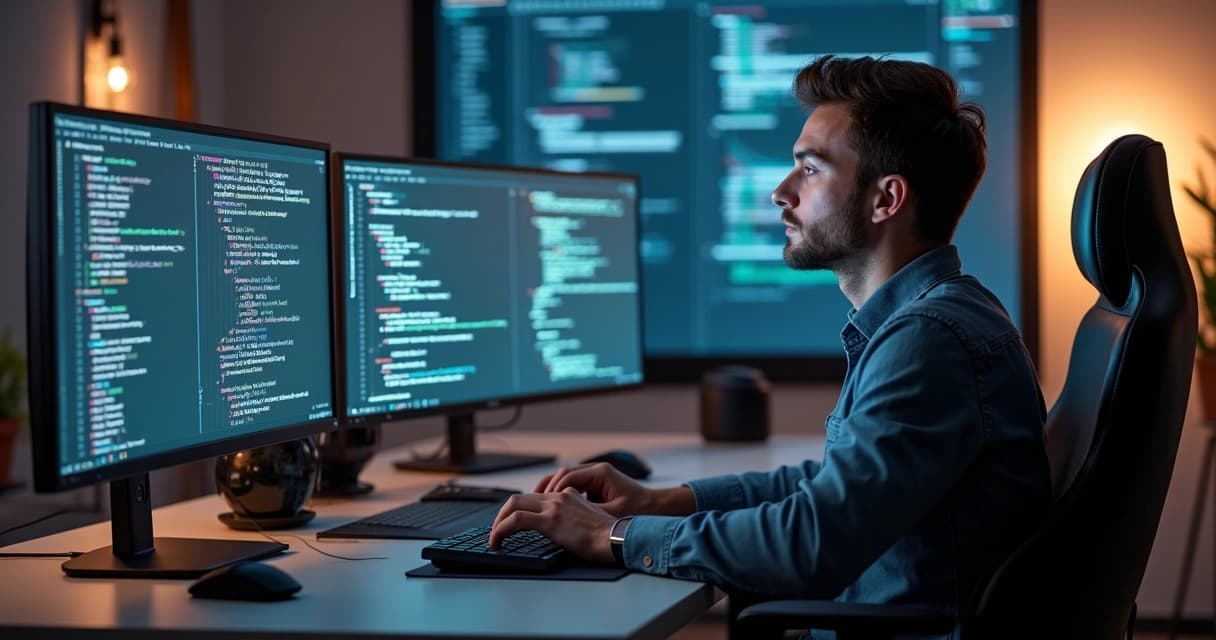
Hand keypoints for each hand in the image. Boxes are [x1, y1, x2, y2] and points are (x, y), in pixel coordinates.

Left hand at [488, 488, 614, 562]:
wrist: (617, 538)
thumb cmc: (608, 535)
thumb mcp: (591, 518)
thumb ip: (577, 515)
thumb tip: (567, 526)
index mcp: (568, 495)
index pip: (536, 497)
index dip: (520, 510)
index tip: (513, 524)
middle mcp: (559, 497)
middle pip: (519, 498)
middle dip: (503, 514)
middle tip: (497, 530)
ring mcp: (553, 507)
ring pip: (513, 505)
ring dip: (498, 522)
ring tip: (494, 538)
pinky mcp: (550, 520)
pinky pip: (515, 520)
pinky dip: (501, 529)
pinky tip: (497, 541)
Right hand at [534, 463, 651, 515]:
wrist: (656, 507)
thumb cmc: (638, 511)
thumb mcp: (612, 514)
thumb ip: (589, 513)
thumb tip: (566, 518)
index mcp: (600, 473)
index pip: (567, 477)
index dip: (552, 491)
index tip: (541, 503)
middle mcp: (596, 471)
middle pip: (561, 474)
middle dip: (544, 488)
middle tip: (529, 502)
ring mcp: (595, 476)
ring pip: (564, 479)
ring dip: (549, 490)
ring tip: (536, 504)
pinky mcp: (596, 485)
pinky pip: (572, 485)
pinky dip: (559, 493)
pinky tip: (552, 506)